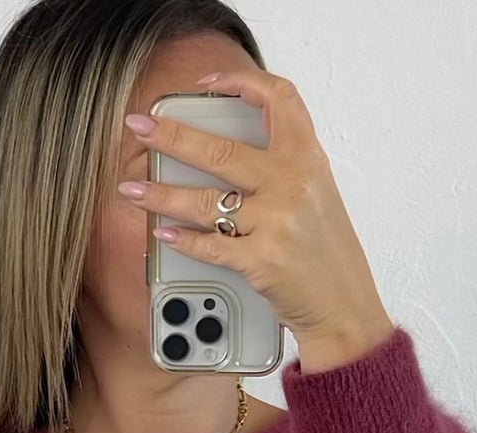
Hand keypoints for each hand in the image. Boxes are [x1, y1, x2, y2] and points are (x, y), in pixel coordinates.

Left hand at [118, 68, 395, 370]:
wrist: (344, 307)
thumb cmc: (326, 254)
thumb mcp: (317, 194)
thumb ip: (282, 168)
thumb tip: (230, 151)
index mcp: (307, 158)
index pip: (278, 98)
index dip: (241, 82)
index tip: (207, 83)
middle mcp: (292, 182)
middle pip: (220, 149)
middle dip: (171, 136)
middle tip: (140, 128)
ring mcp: (276, 221)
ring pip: (205, 200)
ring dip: (161, 195)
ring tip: (132, 190)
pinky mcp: (262, 260)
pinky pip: (210, 245)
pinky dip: (183, 240)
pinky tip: (163, 234)